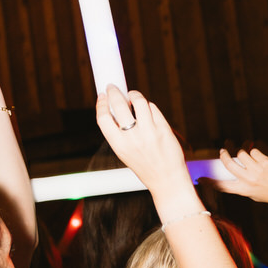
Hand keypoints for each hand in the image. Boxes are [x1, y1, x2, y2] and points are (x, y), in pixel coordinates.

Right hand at [96, 87, 192, 211]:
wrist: (167, 180)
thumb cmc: (146, 166)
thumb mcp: (125, 153)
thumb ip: (119, 133)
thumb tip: (115, 107)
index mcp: (118, 146)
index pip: (103, 118)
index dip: (101, 104)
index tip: (102, 96)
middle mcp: (132, 138)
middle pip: (119, 105)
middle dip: (114, 92)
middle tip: (114, 88)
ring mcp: (149, 132)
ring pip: (138, 101)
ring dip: (134, 95)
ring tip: (133, 97)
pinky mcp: (163, 129)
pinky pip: (152, 108)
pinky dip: (148, 105)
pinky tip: (147, 110)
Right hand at [214, 147, 267, 208]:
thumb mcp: (252, 193)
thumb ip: (241, 183)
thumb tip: (231, 167)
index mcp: (243, 190)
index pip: (222, 186)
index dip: (209, 182)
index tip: (199, 178)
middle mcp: (248, 180)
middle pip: (228, 163)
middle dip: (224, 154)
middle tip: (223, 150)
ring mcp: (257, 171)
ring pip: (242, 154)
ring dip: (244, 153)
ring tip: (250, 157)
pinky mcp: (265, 162)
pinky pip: (254, 151)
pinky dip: (255, 152)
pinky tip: (260, 158)